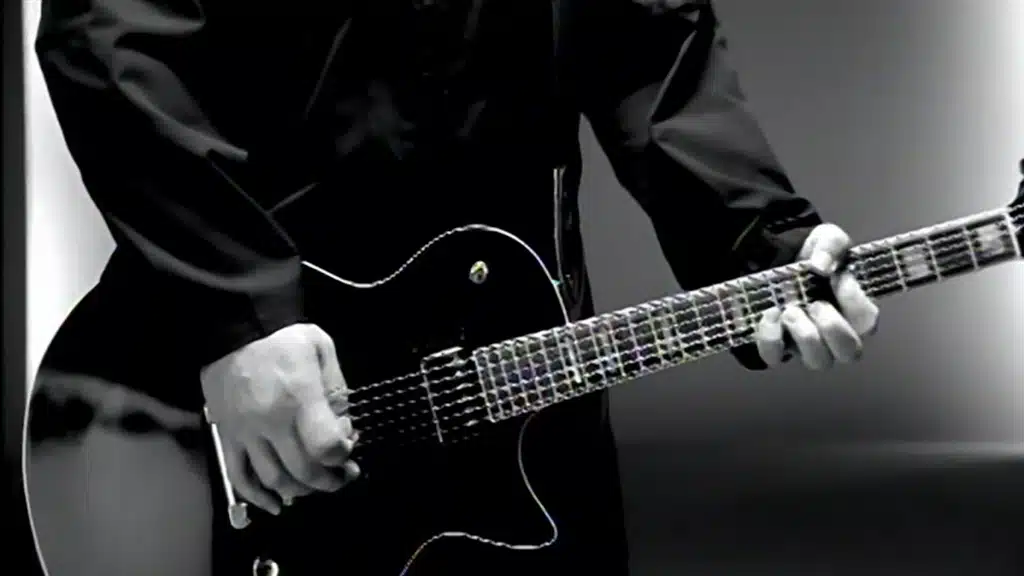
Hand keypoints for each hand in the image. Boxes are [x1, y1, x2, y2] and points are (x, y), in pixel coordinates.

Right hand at [201, 323, 359, 514]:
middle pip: (303, 471)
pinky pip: (240, 477)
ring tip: (316, 485)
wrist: (234, 328)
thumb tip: (344, 431)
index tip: (348, 449)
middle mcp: (271, 421)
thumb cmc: (283, 337)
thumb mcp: (323, 350)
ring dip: (300, 491)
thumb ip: (337, 392)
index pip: (326, 446)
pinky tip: (277, 504)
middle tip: (342, 476)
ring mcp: (246, 433)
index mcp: (299, 397)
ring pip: (274, 480)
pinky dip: (258, 498)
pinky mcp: (227, 437)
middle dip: (329, 481)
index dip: (342, 456)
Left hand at [755, 223, 879, 369]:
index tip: (838, 278)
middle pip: (849, 353)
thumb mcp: (826, 238)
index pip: (868, 322)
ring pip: (818, 361)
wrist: (776, 257)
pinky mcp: (776, 347)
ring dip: (805, 336)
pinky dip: (771, 338)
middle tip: (815, 304)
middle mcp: (833, 334)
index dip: (855, 302)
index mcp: (852, 310)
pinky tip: (769, 314)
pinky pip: (775, 357)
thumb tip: (822, 265)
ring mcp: (805, 345)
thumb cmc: (810, 255)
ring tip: (790, 310)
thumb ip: (832, 244)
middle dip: (834, 329)